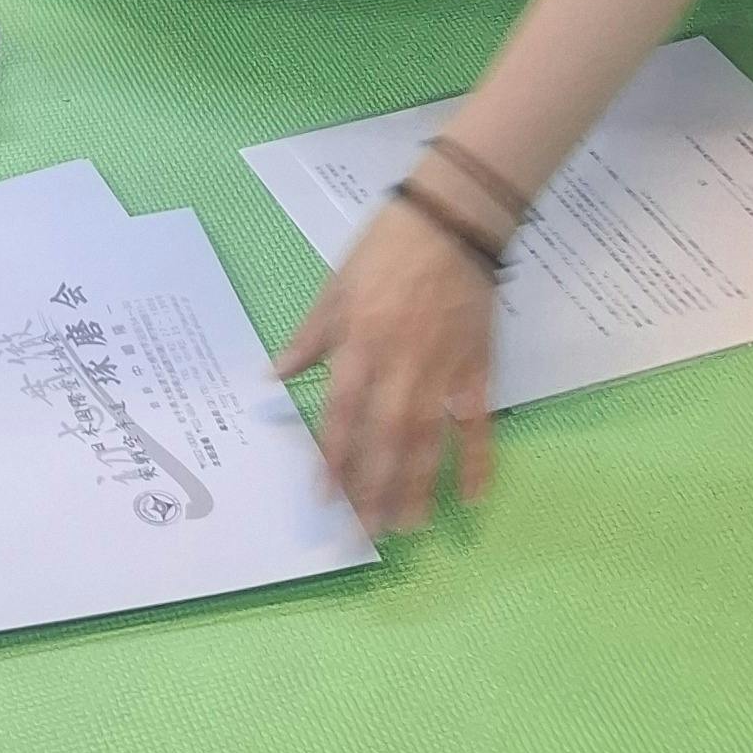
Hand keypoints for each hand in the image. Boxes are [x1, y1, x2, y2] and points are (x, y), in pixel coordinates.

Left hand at [276, 195, 496, 532]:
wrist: (452, 219)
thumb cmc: (385, 248)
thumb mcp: (334, 286)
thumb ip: (309, 337)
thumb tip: (273, 376)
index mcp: (359, 342)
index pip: (343, 413)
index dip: (334, 458)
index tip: (326, 498)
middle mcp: (400, 363)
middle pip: (385, 437)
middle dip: (375, 488)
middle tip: (366, 532)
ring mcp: (443, 368)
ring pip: (429, 438)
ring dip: (419, 485)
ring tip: (408, 526)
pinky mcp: (478, 366)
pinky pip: (477, 422)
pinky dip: (478, 459)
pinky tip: (473, 496)